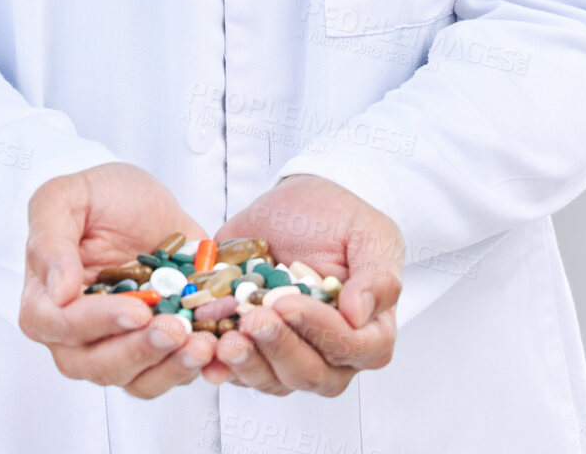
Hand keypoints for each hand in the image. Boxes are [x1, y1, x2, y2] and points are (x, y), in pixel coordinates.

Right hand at [18, 162, 220, 396]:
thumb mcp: (64, 197)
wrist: (140, 198)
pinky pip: (170, 373)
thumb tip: (58, 292)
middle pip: (100, 365)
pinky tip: (215, 350)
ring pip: (137, 379)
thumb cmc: (96, 196)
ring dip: (171, 368)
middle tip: (176, 330)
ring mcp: (120, 344)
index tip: (137, 310)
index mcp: (48, 301)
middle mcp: (80, 334)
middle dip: (141, 351)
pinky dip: (193, 367)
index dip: (99, 323)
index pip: (63, 326)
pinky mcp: (157, 346)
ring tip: (202, 345)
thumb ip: (51, 240)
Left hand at [201, 174, 403, 394]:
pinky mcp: (256, 348)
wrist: (300, 204)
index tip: (288, 303)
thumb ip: (377, 276)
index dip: (320, 331)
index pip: (351, 347)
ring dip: (248, 364)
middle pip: (311, 373)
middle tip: (253, 317)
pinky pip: (240, 371)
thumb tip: (359, 313)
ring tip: (227, 339)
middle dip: (278, 347)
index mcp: (369, 330)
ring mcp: (292, 354)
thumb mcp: (372, 234)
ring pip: (275, 380)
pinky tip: (208, 351)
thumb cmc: (341, 219)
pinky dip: (222, 365)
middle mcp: (332, 353)